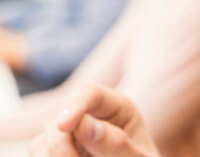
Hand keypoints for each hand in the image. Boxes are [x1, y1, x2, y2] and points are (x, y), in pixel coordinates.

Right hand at [27, 84, 158, 156]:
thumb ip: (116, 143)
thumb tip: (83, 125)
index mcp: (116, 108)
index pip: (89, 92)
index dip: (74, 104)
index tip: (64, 124)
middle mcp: (88, 116)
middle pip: (58, 116)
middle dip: (60, 143)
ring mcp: (69, 135)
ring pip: (42, 139)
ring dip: (53, 155)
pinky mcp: (55, 152)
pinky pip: (38, 153)